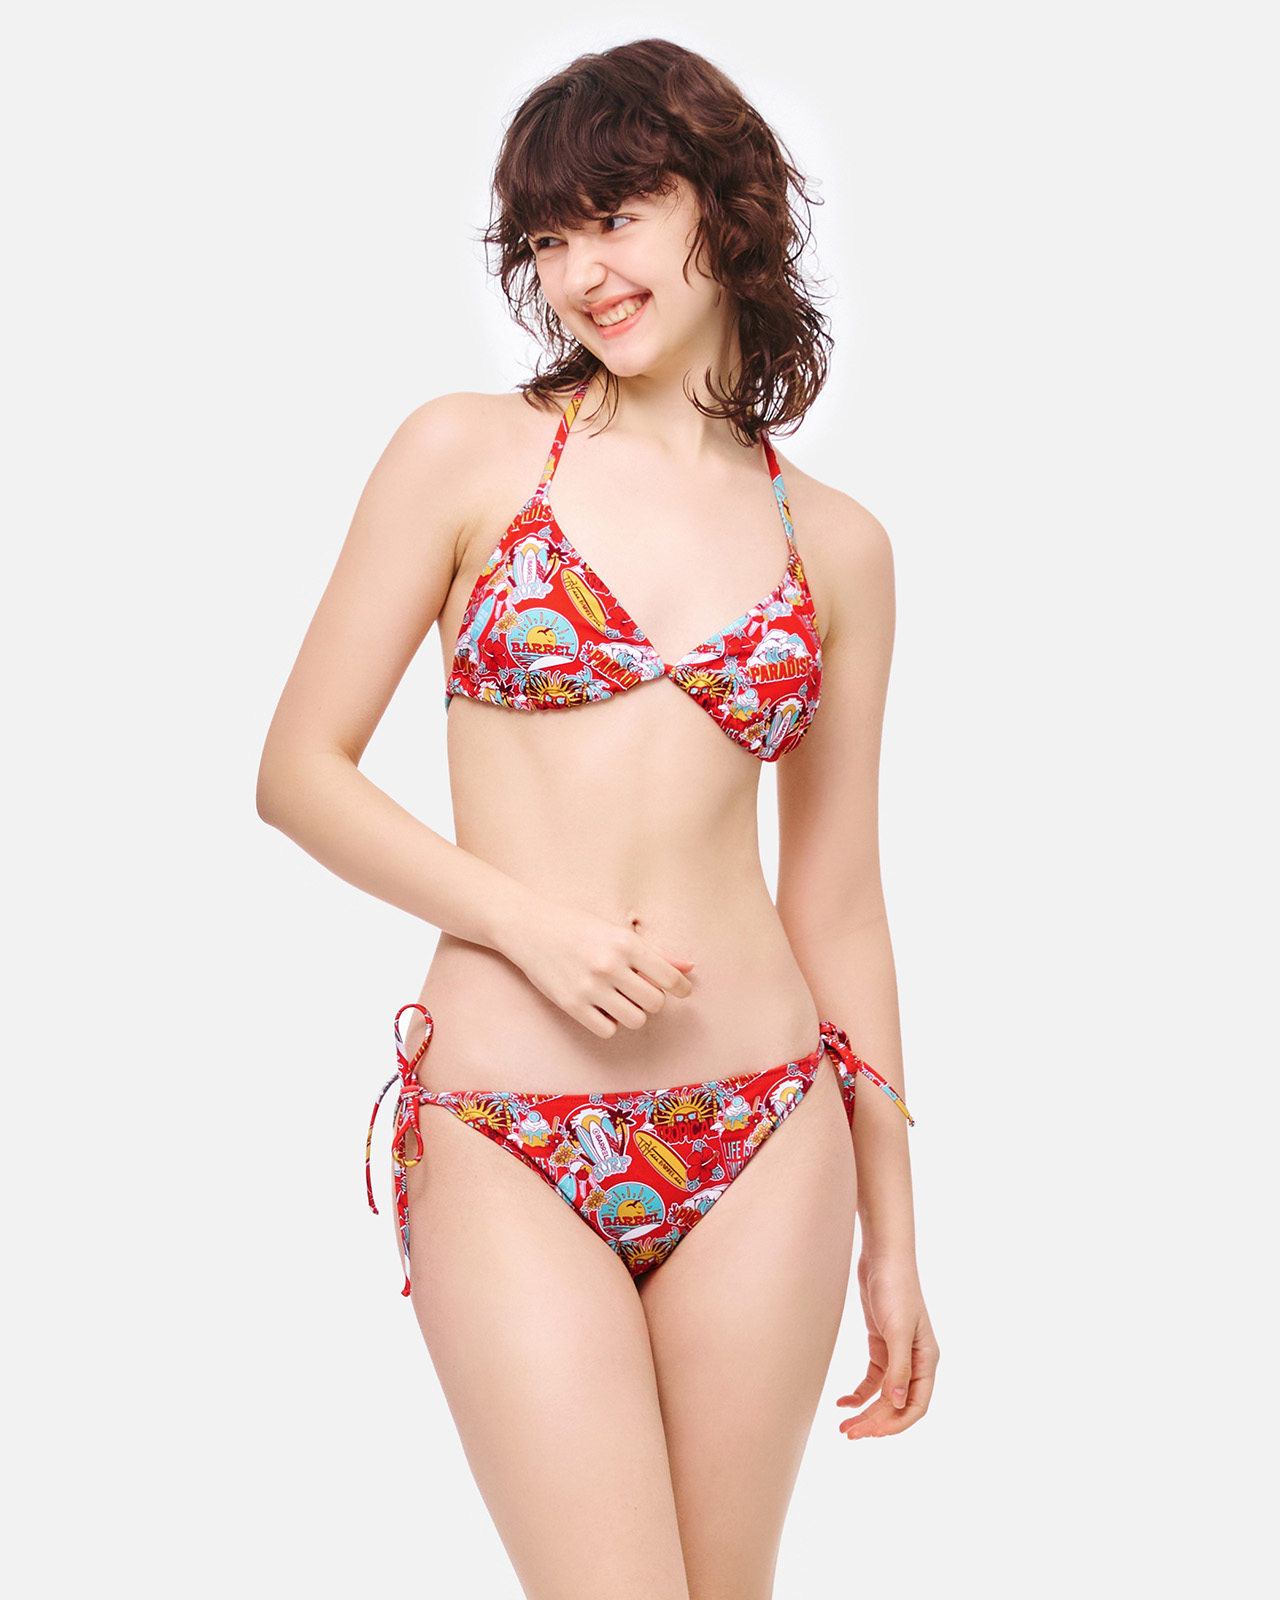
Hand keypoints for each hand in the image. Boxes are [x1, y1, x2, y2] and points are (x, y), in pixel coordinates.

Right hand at [501, 903, 695, 1037]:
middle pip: (655, 1003)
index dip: (681, 988)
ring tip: (620, 999)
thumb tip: (689, 967)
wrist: (530, 928)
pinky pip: (608, 1030)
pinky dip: (610, 1023)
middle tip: (639, 991)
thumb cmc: (578, 928)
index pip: (670, 978)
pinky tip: (601, 1008)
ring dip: (633, 1013)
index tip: (681, 991)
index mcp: (626, 943)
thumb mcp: (618, 933)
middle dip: (652, 1000)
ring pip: (636, 1020)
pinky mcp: (571, 1005)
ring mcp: (590, 987)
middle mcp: (610, 965)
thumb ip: (655, 953)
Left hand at [837, 1254, 938, 1438]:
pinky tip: (843, 1401)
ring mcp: (898, 1354)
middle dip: (875, 1422)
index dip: (895, 1424)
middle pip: (897, 1404)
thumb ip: (898, 1368)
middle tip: (849, 1433)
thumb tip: (897, 1404)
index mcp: (927, 1360)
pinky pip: (873, 1379)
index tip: (871, 1434)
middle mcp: (916, 1361)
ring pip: (884, 1394)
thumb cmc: (896, 1289)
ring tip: (844, 1426)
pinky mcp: (881, 1344)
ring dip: (866, 1411)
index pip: (916, 1405)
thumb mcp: (896, 1330)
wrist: (883, 1257)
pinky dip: (859, 1393)